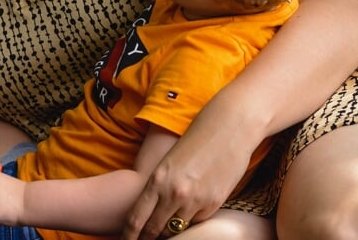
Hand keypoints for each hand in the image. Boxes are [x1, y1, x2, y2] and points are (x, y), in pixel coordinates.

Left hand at [122, 133, 250, 238]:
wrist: (228, 128)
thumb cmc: (195, 141)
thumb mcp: (168, 163)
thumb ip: (159, 187)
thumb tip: (150, 211)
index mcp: (157, 180)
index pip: (136, 218)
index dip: (129, 234)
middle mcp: (174, 194)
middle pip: (154, 230)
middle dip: (148, 238)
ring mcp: (195, 201)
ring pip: (177, 230)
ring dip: (170, 232)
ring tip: (165, 232)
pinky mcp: (214, 204)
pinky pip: (197, 222)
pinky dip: (191, 221)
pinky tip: (189, 215)